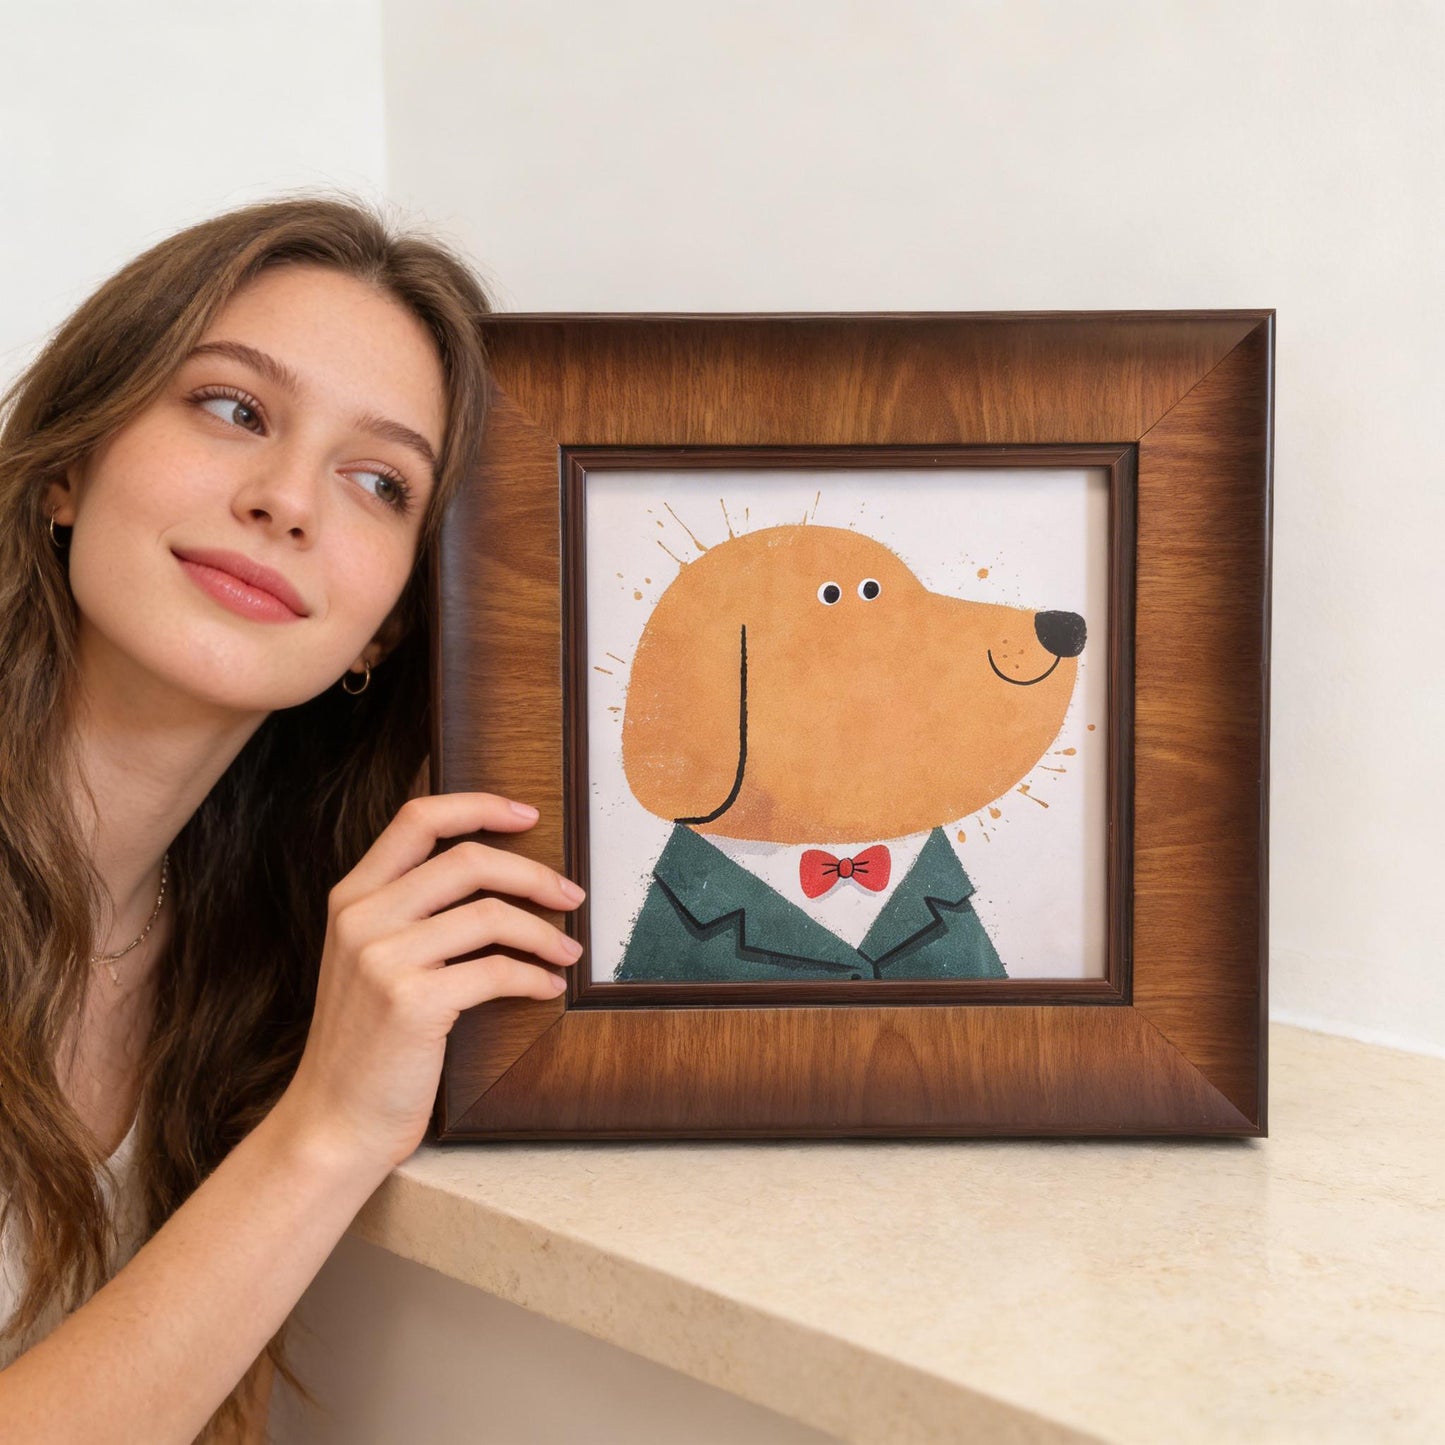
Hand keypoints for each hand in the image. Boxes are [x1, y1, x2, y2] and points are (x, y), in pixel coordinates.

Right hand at [275, 793, 583, 1175]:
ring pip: (491, 914)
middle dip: (534, 873)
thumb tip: (496, 873)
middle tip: (571, 893)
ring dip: (545, 932)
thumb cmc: (368, 1042)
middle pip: (468, 860)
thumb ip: (409, 910)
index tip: (528, 815)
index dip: (480, 806)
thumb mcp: (369, 959)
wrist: (335, 1120)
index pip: (418, 818)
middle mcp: (362, 918)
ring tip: (567, 950)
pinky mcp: (412, 1002)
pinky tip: (547, 987)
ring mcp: (383, 959)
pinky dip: (534, 976)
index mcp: (352, 896)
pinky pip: (497, 971)